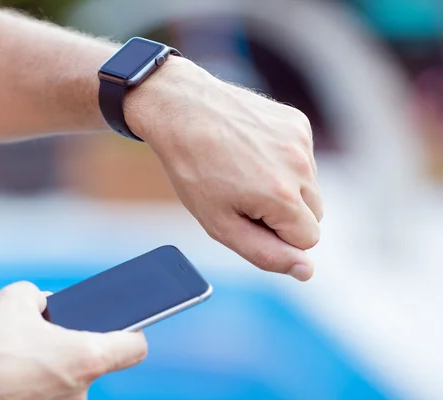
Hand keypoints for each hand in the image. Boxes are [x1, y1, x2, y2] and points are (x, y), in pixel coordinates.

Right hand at [0, 281, 146, 399]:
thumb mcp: (13, 300)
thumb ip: (41, 297)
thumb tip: (48, 306)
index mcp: (86, 358)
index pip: (134, 348)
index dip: (132, 332)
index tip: (126, 324)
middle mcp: (81, 394)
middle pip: (92, 364)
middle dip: (70, 348)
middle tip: (46, 336)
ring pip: (64, 383)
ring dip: (48, 369)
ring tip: (15, 358)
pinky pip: (44, 398)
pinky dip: (31, 387)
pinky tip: (6, 378)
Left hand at [126, 57, 322, 280]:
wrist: (182, 111)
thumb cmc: (195, 171)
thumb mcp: (220, 223)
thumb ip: (266, 253)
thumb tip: (307, 271)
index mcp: (282, 197)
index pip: (308, 240)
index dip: (276, 235)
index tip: (247, 216)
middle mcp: (300, 167)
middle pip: (314, 215)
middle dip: (284, 214)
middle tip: (243, 195)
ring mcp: (301, 141)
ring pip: (310, 186)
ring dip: (285, 187)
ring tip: (244, 171)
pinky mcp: (297, 123)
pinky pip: (303, 158)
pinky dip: (283, 161)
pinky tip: (252, 151)